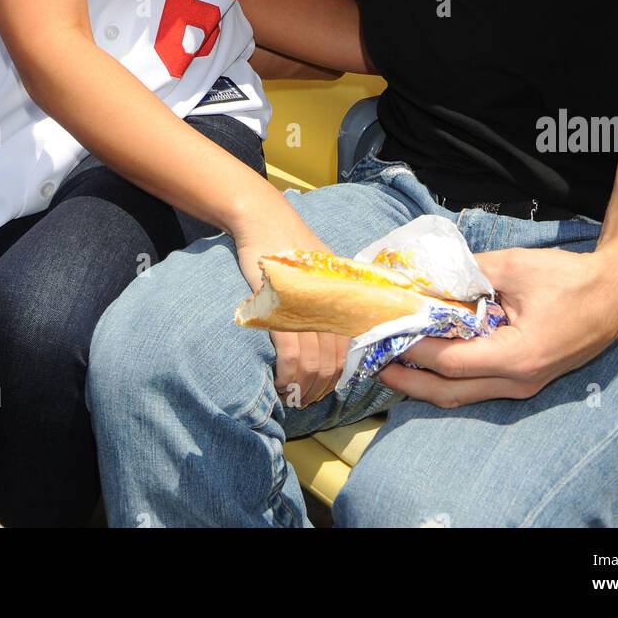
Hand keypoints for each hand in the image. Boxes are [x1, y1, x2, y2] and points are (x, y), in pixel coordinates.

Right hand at [235, 219, 348, 407]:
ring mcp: (311, 304)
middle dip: (321, 387)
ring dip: (304, 386)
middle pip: (335, 360)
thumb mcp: (321, 269)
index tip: (328, 387)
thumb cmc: (290, 246)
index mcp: (345, 295)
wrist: (264, 219)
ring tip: (292, 395)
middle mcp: (334, 302)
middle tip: (306, 399)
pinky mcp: (285, 306)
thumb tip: (336, 332)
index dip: (342, 374)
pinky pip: (291, 352)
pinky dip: (287, 374)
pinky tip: (281, 382)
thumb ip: (331, 297)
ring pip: (314, 361)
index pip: (353, 345)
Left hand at [377, 245, 617, 407]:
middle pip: (449, 392)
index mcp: (515, 358)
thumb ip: (467, 274)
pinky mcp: (527, 380)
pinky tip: (432, 358)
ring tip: (394, 365)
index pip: (448, 361)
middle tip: (374, 365)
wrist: (616, 294)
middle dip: (408, 382)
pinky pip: (479, 386)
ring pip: (463, 394)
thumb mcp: (513, 267)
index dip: (412, 348)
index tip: (384, 332)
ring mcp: (524, 387)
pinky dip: (450, 376)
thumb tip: (426, 278)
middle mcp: (517, 383)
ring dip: (426, 383)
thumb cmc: (568, 279)